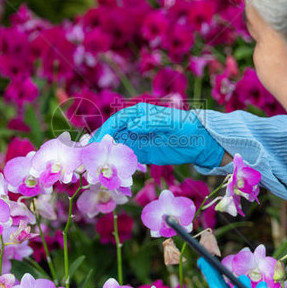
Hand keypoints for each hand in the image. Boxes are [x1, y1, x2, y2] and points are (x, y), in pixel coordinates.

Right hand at [90, 103, 224, 167]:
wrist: (199, 140)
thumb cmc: (185, 125)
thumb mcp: (169, 122)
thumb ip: (151, 122)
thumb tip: (133, 125)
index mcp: (138, 114)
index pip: (116, 122)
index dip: (104, 132)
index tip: (95, 142)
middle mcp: (134, 127)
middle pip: (111, 135)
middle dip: (99, 146)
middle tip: (87, 158)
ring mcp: (137, 141)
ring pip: (115, 148)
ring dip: (105, 157)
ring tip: (93, 168)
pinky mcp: (142, 154)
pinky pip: (125, 159)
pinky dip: (116, 165)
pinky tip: (108, 173)